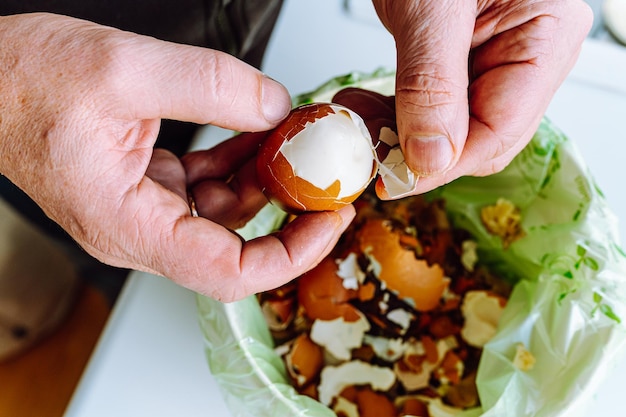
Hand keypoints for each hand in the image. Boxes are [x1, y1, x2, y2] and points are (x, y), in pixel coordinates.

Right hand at [0, 13, 353, 300]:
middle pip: (236, 243)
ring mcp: (146, 208)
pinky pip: (208, 185)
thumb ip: (209, 86)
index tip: (327, 221)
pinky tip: (257, 130)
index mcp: (127, 224)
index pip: (226, 271)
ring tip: (293, 135)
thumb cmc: (23, 84)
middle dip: (287, 206)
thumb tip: (272, 106)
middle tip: (323, 169)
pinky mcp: (150, 186)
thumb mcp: (123, 69)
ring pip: (226, 210)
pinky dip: (238, 160)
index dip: (289, 254)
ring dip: (265, 174)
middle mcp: (139, 228)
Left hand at [367, 0, 591, 194]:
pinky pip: (434, 105)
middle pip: (479, 139)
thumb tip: (431, 158)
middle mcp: (528, 52)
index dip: (444, 165)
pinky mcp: (462, 57)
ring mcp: (496, 56)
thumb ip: (433, 83)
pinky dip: (397, 113)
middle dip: (419, 153)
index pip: (499, 134)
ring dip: (400, 135)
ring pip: (452, 129)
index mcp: (546, 36)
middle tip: (368, 154)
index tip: (393, 178)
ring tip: (358, 123)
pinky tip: (367, 107)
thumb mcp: (432, 7)